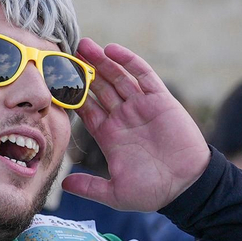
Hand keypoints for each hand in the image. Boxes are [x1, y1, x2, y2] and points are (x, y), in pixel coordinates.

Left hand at [60, 40, 209, 211]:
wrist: (187, 186)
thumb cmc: (153, 191)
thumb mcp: (115, 193)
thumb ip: (90, 187)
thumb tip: (64, 185)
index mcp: (109, 135)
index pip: (86, 109)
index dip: (72, 95)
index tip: (54, 82)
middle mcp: (123, 117)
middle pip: (99, 88)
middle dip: (84, 72)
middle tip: (66, 54)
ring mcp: (141, 107)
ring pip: (117, 77)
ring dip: (102, 62)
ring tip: (84, 46)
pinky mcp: (160, 100)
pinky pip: (143, 75)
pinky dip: (129, 61)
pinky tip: (112, 50)